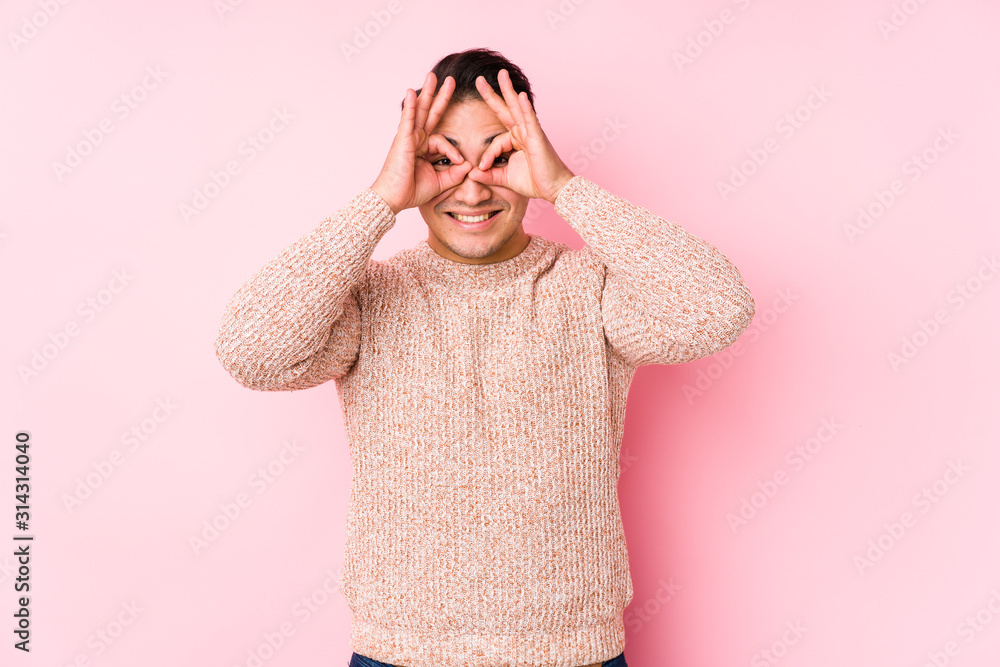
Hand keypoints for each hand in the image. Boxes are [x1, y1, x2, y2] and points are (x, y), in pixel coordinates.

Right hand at [371, 72, 472, 214]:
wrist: (394, 199)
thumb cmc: (411, 191)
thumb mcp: (440, 182)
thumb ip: (455, 174)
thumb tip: (469, 165)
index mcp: (424, 149)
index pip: (444, 141)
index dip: (454, 152)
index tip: (460, 163)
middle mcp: (416, 139)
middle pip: (431, 114)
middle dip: (440, 97)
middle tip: (451, 80)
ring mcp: (409, 137)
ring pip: (420, 111)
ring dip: (427, 93)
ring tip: (433, 76)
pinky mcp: (402, 140)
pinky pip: (407, 119)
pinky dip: (410, 106)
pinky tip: (412, 92)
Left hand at [467, 69, 574, 204]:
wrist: (553, 189)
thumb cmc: (533, 182)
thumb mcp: (504, 178)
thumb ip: (488, 175)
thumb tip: (470, 173)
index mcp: (515, 141)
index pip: (495, 142)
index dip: (487, 155)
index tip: (483, 168)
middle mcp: (522, 133)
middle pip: (505, 109)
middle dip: (492, 94)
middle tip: (479, 79)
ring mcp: (531, 133)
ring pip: (517, 108)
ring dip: (509, 90)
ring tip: (502, 75)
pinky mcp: (538, 138)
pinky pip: (530, 120)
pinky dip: (525, 108)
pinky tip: (520, 97)